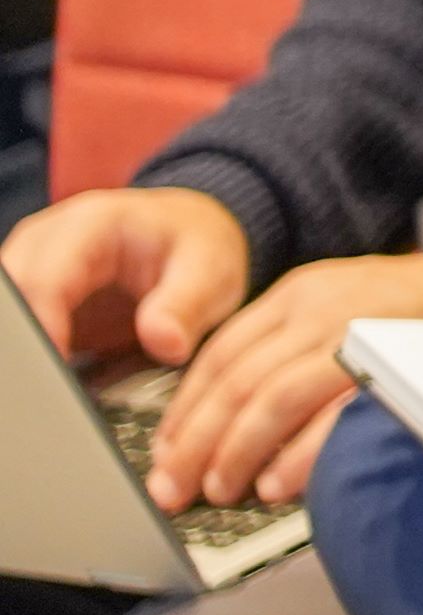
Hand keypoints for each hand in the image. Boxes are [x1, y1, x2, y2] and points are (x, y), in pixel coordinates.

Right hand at [6, 185, 253, 371]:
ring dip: (25, 350)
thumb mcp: (211, 270)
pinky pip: (19, 328)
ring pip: (10, 312)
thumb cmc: (197, 246)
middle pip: (13, 296)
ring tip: (49, 390)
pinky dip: (29, 353)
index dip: (45, 327)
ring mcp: (34, 267)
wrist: (189, 236)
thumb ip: (186, 304)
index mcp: (90, 224)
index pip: (45, 278)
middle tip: (49, 389)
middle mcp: (49, 241)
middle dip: (26, 343)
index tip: (58, 367)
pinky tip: (48, 383)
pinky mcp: (33, 297)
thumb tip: (165, 343)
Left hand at [153, 241, 422, 510]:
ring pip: (268, 396)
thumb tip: (245, 432)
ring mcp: (356, 325)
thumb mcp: (354, 318)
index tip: (165, 460)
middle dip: (196, 444)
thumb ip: (302, 354)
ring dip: (236, 452)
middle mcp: (319, 303)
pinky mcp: (392, 352)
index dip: (184, 415)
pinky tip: (279, 484)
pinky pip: (328, 411)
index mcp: (301, 293)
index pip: (217, 357)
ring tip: (221, 494)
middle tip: (177, 493)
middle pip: (233, 380)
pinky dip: (298, 452)